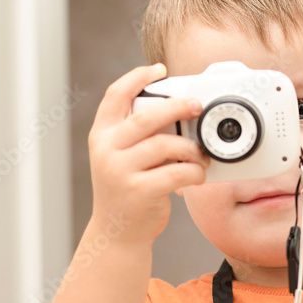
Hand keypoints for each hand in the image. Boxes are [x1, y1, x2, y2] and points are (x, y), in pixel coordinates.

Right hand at [88, 63, 209, 243]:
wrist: (116, 232)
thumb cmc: (127, 189)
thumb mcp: (120, 156)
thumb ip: (136, 134)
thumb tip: (176, 108)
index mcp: (101, 134)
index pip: (116, 95)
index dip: (138, 77)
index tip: (160, 69)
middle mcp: (106, 149)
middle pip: (146, 116)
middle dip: (177, 106)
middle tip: (197, 106)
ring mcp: (120, 171)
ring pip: (165, 144)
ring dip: (191, 148)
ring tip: (200, 155)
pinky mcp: (139, 191)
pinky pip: (176, 172)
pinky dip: (194, 172)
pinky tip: (198, 175)